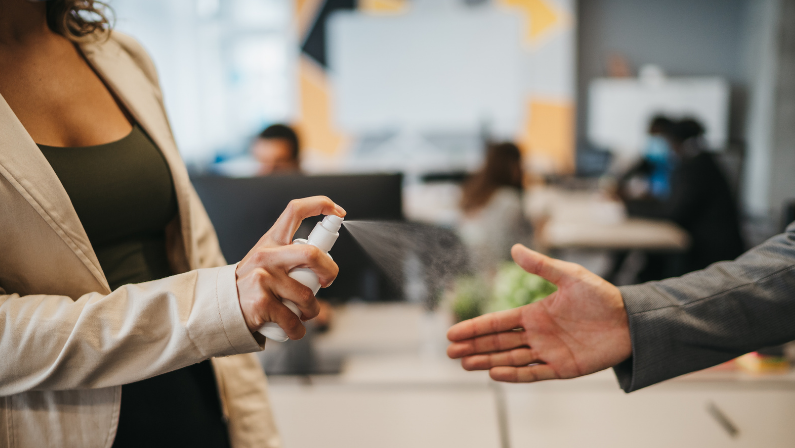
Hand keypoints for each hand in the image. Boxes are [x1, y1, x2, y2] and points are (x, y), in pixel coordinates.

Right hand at [235, 196, 345, 338]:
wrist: (220, 307)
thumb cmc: (252, 284)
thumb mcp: (265, 260)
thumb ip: (289, 255)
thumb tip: (325, 259)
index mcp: (271, 241)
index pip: (296, 211)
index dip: (321, 205)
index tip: (339, 212)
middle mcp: (267, 255)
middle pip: (313, 255)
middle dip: (330, 271)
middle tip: (327, 281)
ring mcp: (263, 278)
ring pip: (307, 296)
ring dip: (311, 311)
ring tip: (301, 312)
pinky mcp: (262, 303)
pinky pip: (293, 320)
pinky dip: (297, 329)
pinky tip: (291, 328)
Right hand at [447, 244, 630, 381]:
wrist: (631, 320)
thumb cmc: (602, 296)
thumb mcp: (570, 275)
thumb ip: (542, 265)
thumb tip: (514, 249)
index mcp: (535, 313)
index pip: (498, 322)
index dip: (475, 327)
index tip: (453, 332)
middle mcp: (537, 334)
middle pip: (498, 342)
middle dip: (474, 346)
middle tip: (451, 352)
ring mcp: (548, 352)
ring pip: (510, 358)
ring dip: (487, 360)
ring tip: (465, 364)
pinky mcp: (563, 368)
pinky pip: (534, 373)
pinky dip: (514, 374)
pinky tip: (495, 373)